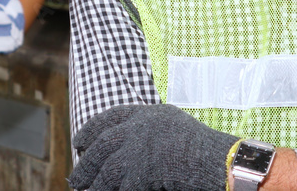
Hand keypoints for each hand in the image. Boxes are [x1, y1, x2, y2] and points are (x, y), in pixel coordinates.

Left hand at [68, 104, 238, 190]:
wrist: (219, 162)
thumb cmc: (205, 151)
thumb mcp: (176, 130)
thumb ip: (153, 134)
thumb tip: (126, 147)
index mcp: (151, 114)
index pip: (113, 116)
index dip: (93, 128)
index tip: (80, 140)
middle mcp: (142, 127)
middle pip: (104, 143)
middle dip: (87, 161)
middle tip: (76, 176)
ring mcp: (140, 148)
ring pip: (107, 168)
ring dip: (93, 182)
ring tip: (84, 189)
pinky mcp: (141, 170)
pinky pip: (120, 186)